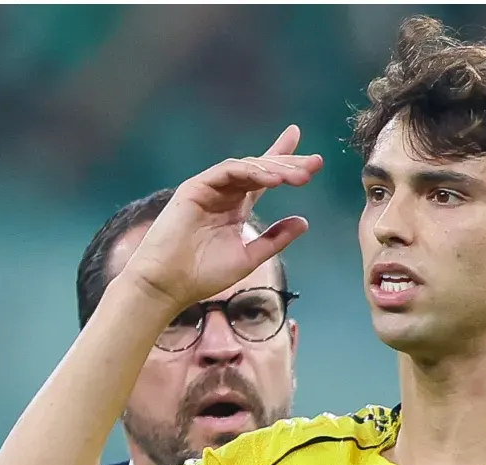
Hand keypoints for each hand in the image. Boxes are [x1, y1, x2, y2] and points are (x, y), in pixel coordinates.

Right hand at [119, 124, 322, 309]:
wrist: (169, 285)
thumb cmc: (203, 275)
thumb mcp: (250, 257)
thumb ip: (275, 239)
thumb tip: (304, 222)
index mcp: (236, 208)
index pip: (264, 179)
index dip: (286, 163)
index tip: (314, 158)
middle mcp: (224, 194)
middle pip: (261, 169)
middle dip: (289, 164)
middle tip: (316, 164)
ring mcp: (209, 188)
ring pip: (247, 167)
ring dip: (275, 169)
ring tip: (300, 176)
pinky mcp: (195, 187)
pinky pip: (227, 171)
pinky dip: (251, 172)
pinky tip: (272, 180)